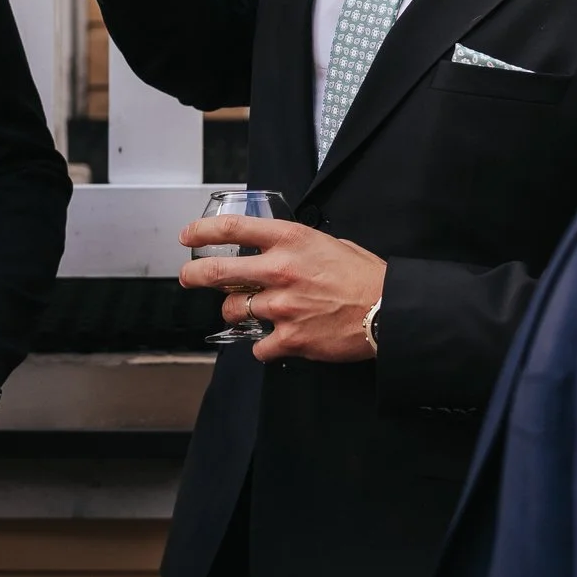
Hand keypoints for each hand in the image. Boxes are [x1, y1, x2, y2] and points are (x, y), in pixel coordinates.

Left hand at [180, 216, 384, 363]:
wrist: (388, 311)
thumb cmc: (366, 277)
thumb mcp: (332, 244)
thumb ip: (300, 247)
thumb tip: (283, 252)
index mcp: (291, 240)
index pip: (233, 229)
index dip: (203, 231)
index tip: (188, 236)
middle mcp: (280, 270)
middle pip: (218, 273)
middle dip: (195, 276)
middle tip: (188, 277)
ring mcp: (282, 306)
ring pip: (234, 311)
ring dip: (236, 312)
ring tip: (248, 312)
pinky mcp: (289, 338)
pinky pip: (258, 346)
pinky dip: (262, 346)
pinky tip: (273, 341)